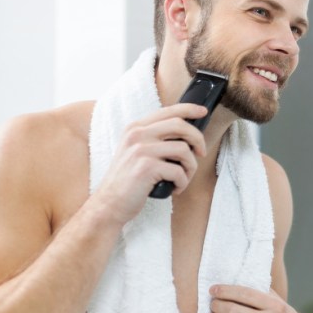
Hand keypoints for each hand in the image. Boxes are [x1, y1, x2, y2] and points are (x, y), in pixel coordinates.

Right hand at [90, 103, 208, 223]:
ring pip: (183, 149)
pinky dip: (183, 182)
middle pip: (180, 125)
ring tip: (183, 178)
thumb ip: (153, 139)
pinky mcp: (146, 167)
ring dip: (191, 166)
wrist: (109, 203)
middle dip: (198, 139)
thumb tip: (186, 136)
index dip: (189, 109)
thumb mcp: (134, 151)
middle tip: (201, 153)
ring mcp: (141, 150)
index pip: (167, 111)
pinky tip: (175, 189)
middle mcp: (137, 134)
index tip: (203, 112)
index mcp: (135, 128)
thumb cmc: (127, 181)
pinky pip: (178, 171)